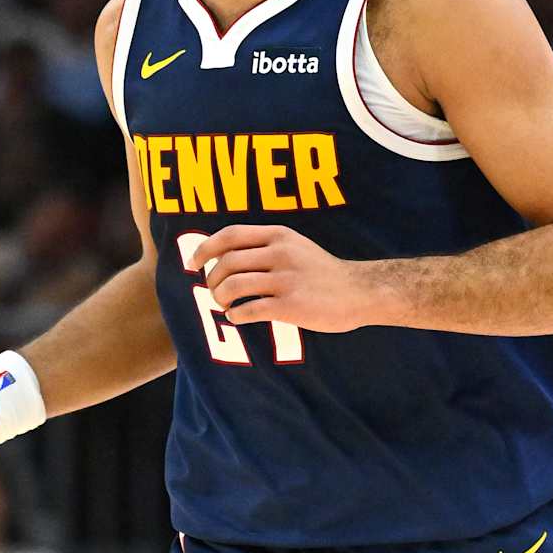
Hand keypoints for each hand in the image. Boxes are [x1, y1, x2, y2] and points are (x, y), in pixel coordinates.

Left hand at [195, 224, 377, 333]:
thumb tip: (225, 257)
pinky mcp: (290, 306)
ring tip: (224, 305)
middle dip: (211, 279)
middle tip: (213, 291)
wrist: (360, 292)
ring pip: (233, 287)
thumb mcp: (296, 247)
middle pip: (226, 263)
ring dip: (220, 298)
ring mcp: (286, 280)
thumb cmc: (323, 273)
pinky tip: (237, 317)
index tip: (192, 262)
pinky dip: (235, 315)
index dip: (205, 248)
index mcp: (279, 235)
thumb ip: (266, 247)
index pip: (230, 235)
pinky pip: (249, 310)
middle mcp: (280, 254)